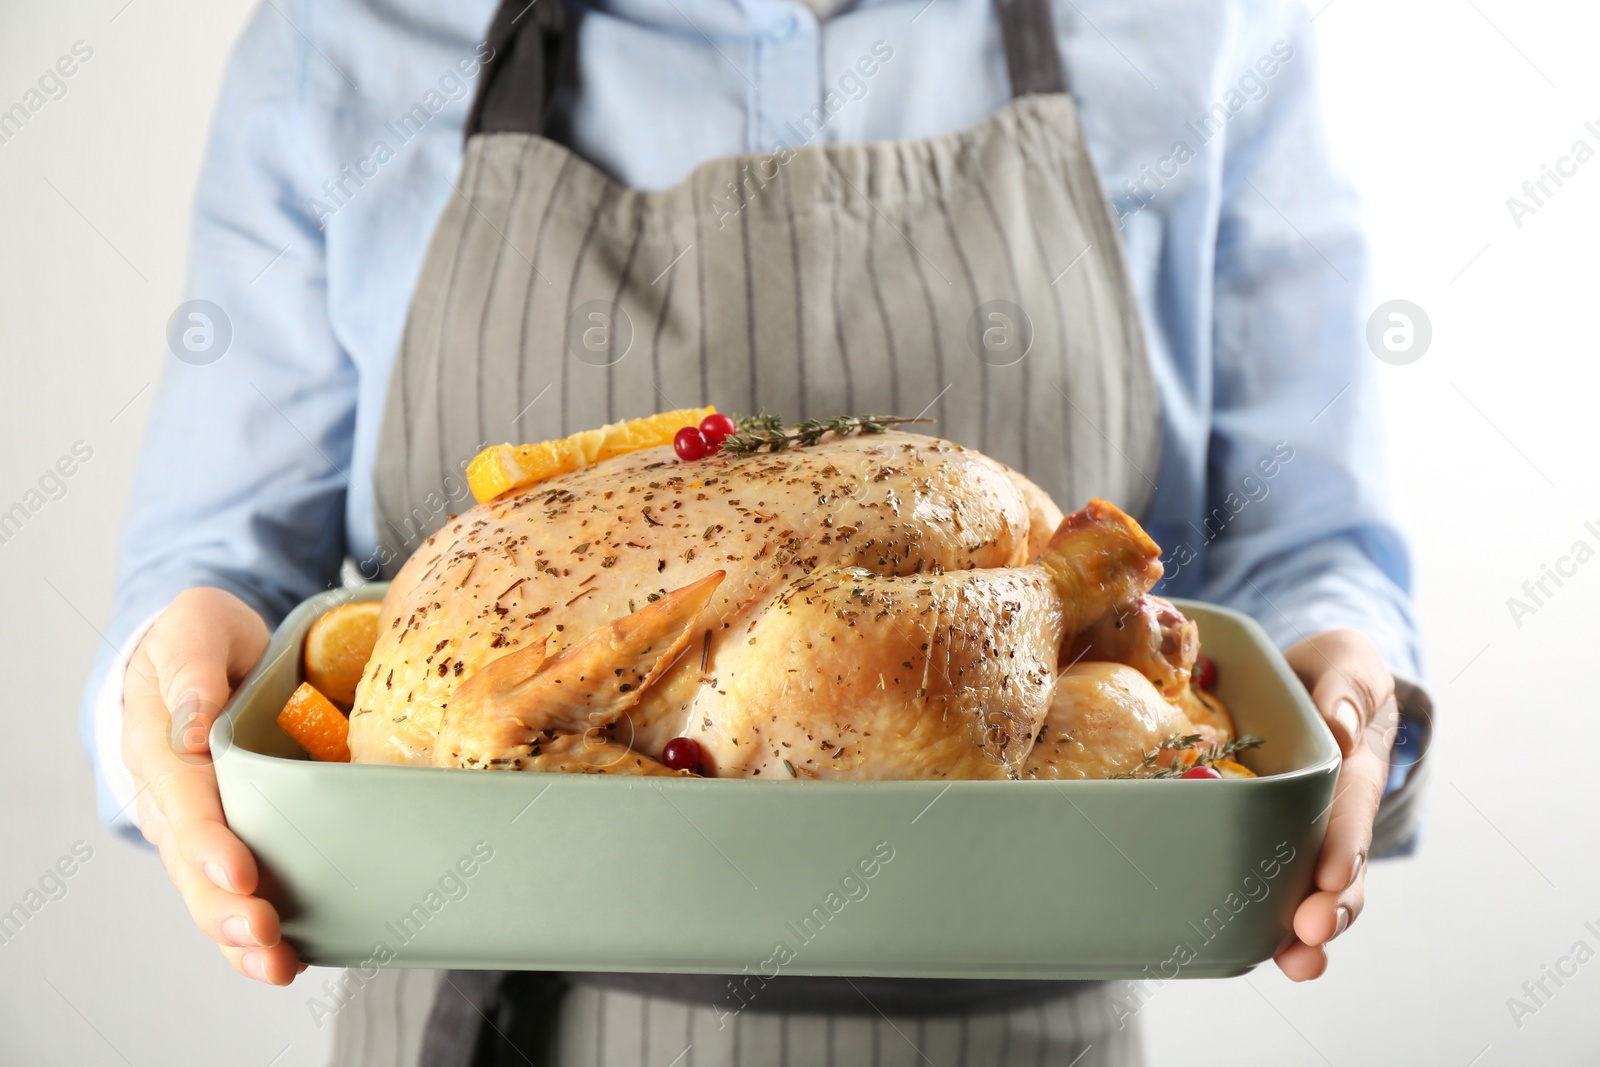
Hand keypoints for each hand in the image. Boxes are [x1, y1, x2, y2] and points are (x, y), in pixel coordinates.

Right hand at [122, 587, 302, 984]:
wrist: (198, 651)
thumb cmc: (199, 636)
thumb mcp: (195, 628)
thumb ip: (193, 670)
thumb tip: (190, 723)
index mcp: (158, 750)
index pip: (183, 803)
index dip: (210, 843)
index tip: (241, 873)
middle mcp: (172, 799)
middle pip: (192, 866)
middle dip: (225, 908)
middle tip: (265, 935)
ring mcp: (196, 825)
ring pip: (209, 892)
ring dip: (240, 936)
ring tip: (278, 967)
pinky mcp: (227, 836)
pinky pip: (233, 889)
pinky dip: (256, 927)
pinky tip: (296, 955)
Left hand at [1274, 628, 1396, 980]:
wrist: (1304, 684)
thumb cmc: (1328, 673)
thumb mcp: (1346, 661)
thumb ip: (1348, 685)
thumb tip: (1340, 725)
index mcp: (1355, 765)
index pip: (1351, 806)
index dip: (1343, 844)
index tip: (1331, 877)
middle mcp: (1338, 811)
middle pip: (1343, 866)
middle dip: (1331, 905)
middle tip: (1310, 933)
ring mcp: (1312, 834)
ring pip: (1320, 893)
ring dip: (1308, 931)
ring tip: (1296, 962)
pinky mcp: (1275, 844)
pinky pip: (1277, 887)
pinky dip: (1269, 923)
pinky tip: (1258, 953)